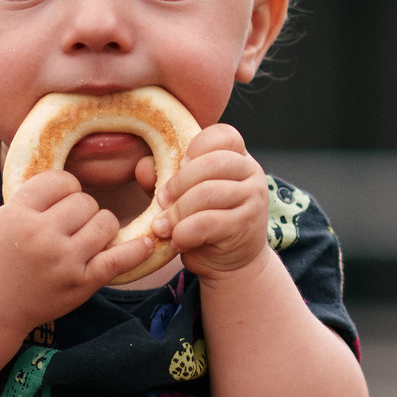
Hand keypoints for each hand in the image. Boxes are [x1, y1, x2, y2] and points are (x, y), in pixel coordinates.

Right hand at [0, 168, 151, 330]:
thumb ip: (31, 200)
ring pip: (105, 222)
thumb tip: (71, 181)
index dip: (64, 188)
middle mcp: (42, 236)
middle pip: (85, 201)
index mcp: (18, 215)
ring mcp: (64, 261)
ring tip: (84, 238)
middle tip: (67, 226)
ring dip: (100, 226)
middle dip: (80, 210)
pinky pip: (118, 260)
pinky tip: (147, 243)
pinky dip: (137, 250)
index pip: (60, 181)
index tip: (59, 201)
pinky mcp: (80, 284)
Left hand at [154, 125, 273, 280]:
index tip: (179, 165)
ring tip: (162, 227)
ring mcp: (253, 198)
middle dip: (179, 183)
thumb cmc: (204, 221)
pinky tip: (177, 240)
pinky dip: (184, 232)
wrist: (232, 262)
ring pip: (208, 193)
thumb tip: (143, 167)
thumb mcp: (182, 195)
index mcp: (237, 157)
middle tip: (161, 201)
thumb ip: (163, 176)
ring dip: (177, 212)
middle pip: (213, 163)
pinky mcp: (246, 225)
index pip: (223, 135)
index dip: (197, 146)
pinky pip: (207, 223)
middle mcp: (251, 173)